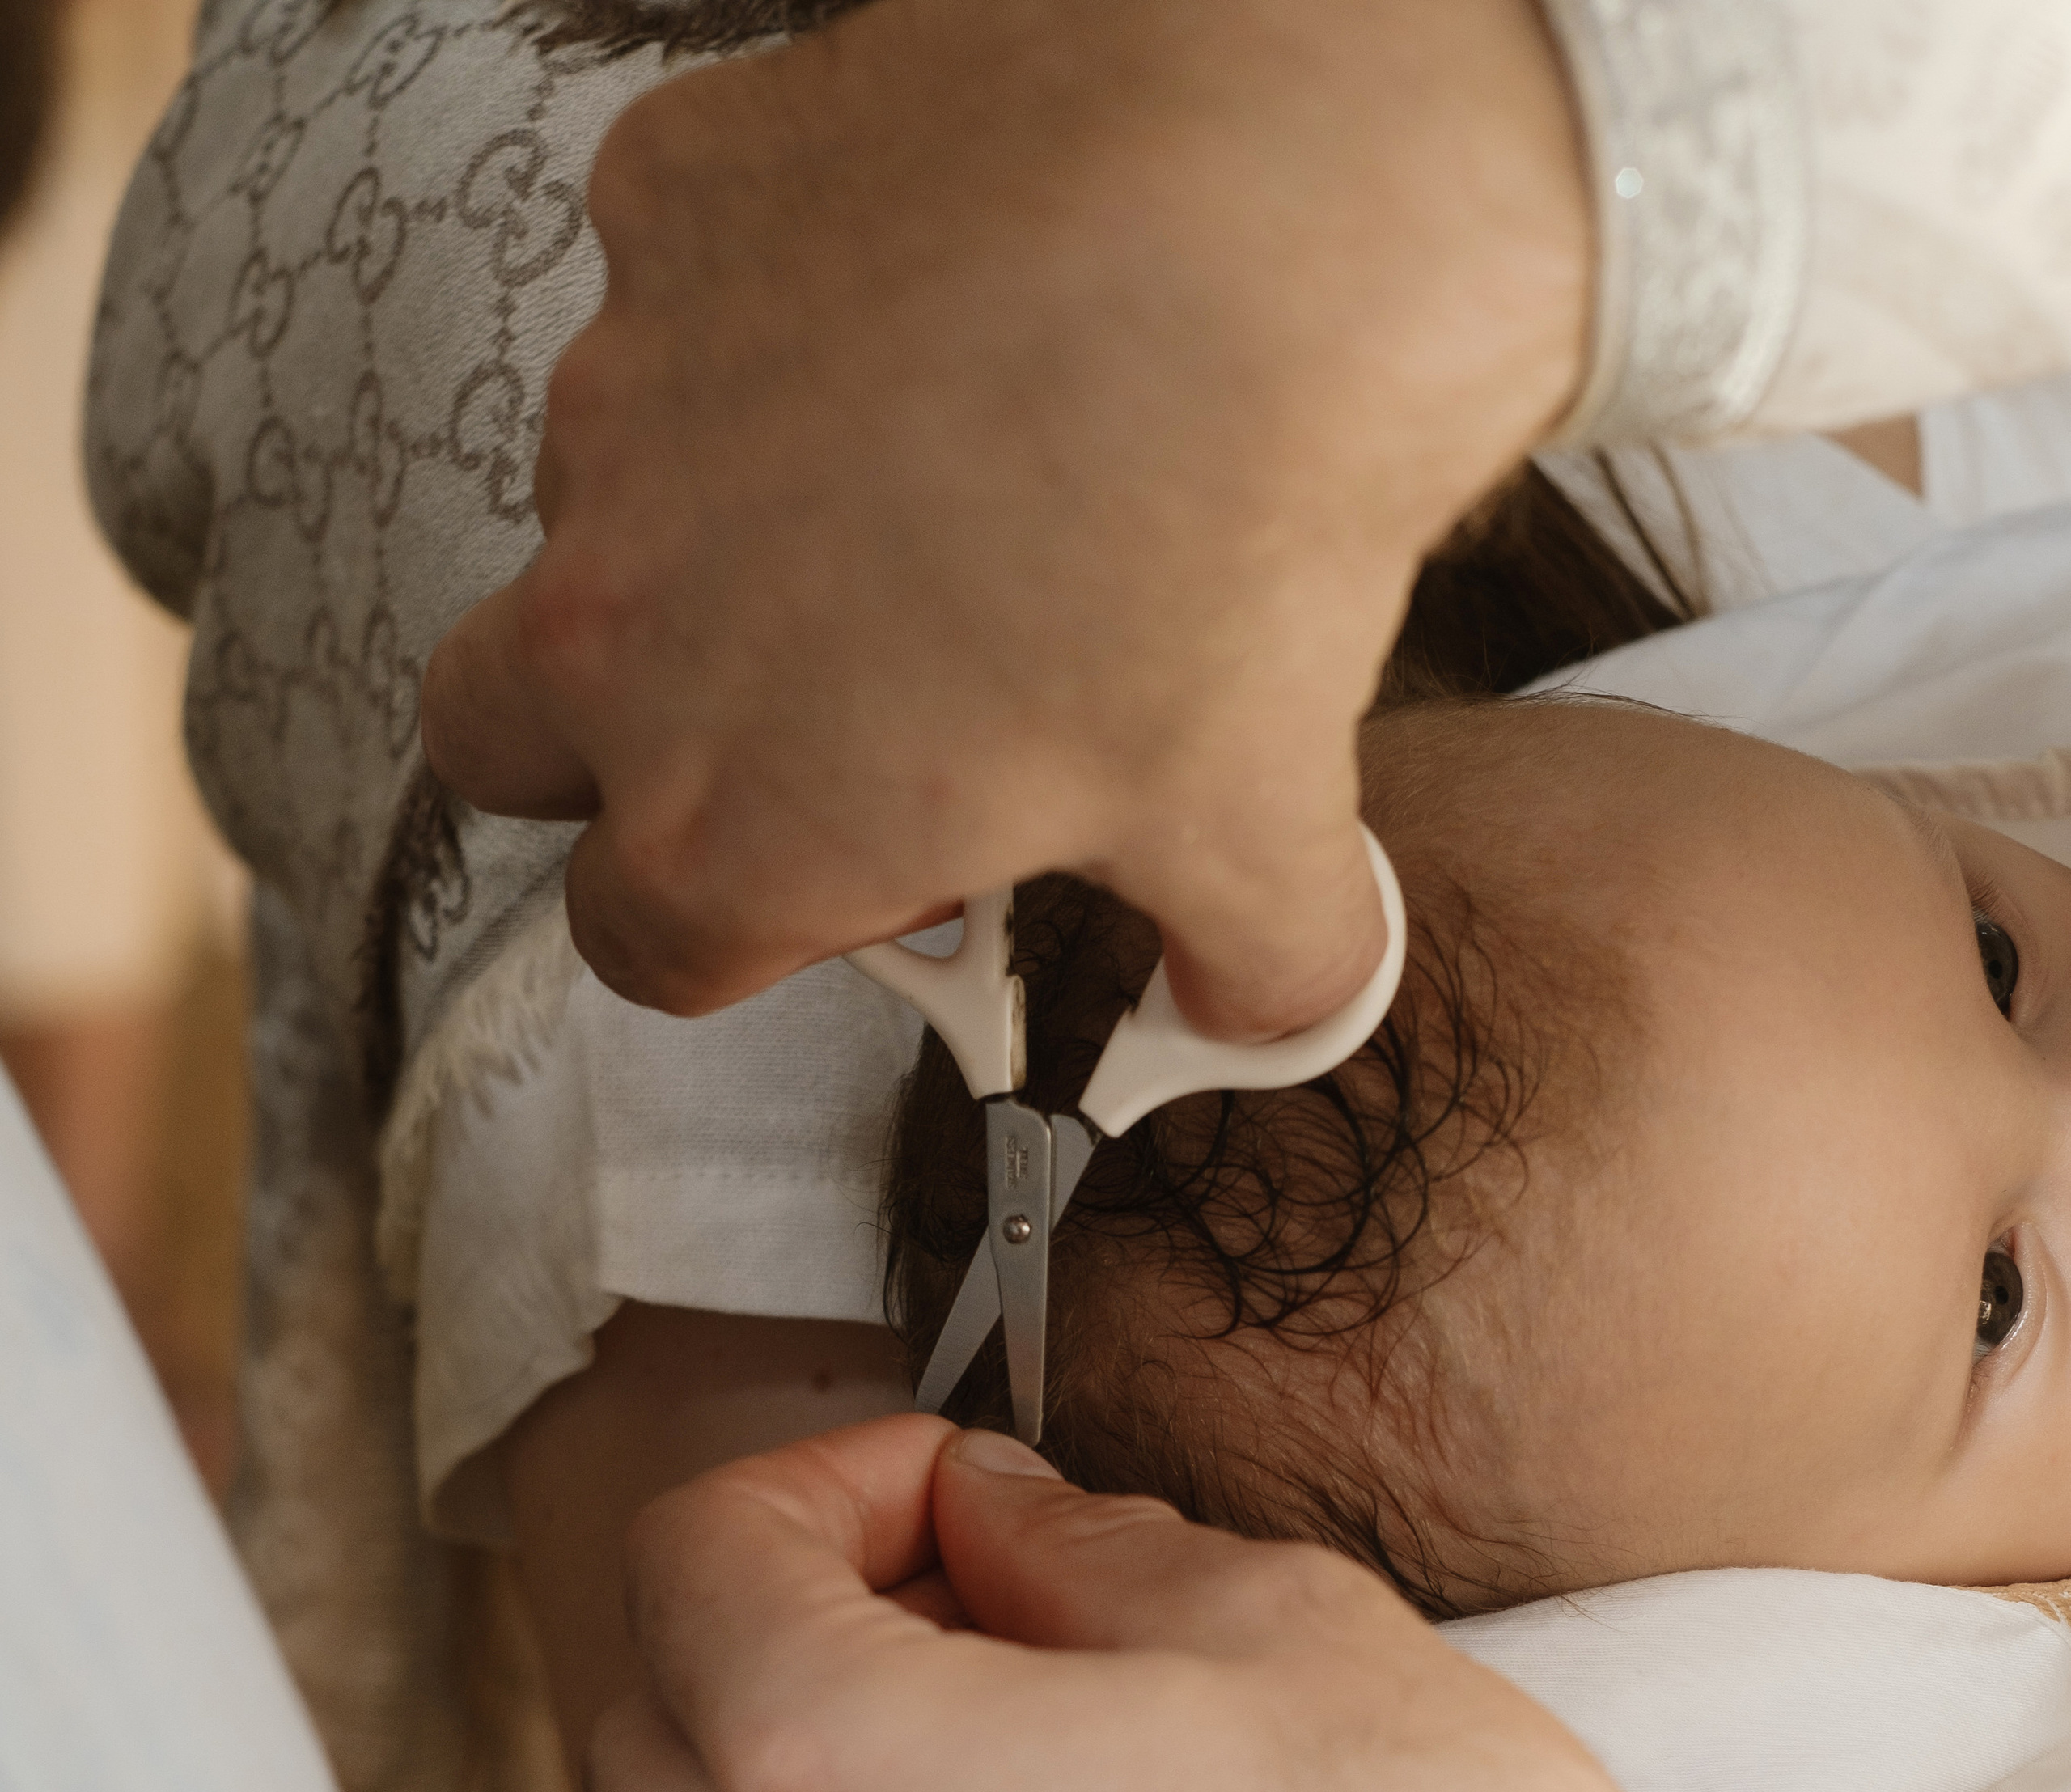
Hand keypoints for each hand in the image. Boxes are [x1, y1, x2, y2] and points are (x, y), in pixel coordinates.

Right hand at [420, 0, 1587, 1033]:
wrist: (1268, 189)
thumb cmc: (1230, 519)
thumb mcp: (1260, 817)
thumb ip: (1248, 967)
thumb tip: (1270, 1004)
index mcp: (726, 830)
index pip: (644, 946)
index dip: (755, 929)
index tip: (858, 884)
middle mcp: (614, 627)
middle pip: (506, 742)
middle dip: (613, 752)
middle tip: (802, 719)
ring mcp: (616, 403)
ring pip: (592, 513)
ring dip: (706, 534)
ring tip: (928, 493)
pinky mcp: (663, 206)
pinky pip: (671, 299)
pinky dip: (768, 331)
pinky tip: (932, 319)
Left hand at [588, 1417, 1875, 1791]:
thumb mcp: (1278, 1626)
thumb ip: (1072, 1546)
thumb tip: (991, 1518)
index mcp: (831, 1777)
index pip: (689, 1562)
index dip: (818, 1476)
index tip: (951, 1484)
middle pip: (649, 1724)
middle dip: (772, 1618)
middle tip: (961, 1583)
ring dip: (805, 1771)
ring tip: (1016, 1729)